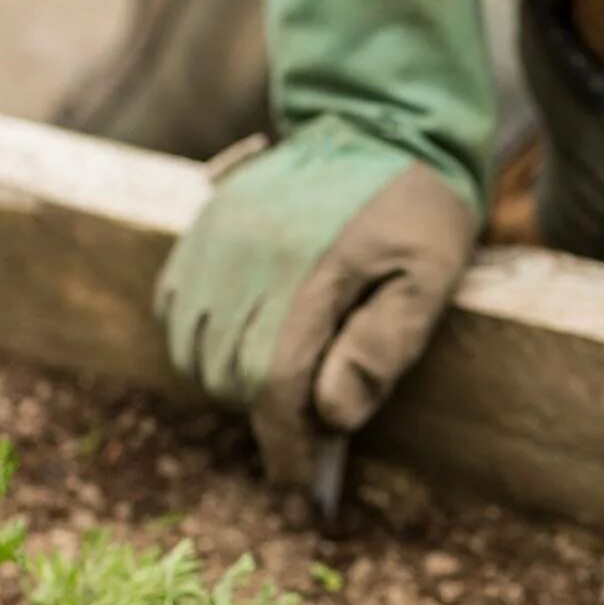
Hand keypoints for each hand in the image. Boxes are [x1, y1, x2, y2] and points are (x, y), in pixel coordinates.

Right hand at [157, 116, 476, 483]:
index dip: (286, 446)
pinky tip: (247, 338)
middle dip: (267, 411)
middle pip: (230, 374)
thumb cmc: (416, 213)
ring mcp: (214, 235)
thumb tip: (331, 416)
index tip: (301, 481)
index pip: (275, 386)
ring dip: (231, 379)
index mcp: (309, 275)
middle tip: (313, 415)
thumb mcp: (428, 281)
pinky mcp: (200, 223)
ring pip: (194, 346)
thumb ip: (382, 348)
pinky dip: (202, 339)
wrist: (382, 123)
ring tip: (286, 374)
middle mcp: (247, 255)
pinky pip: (174, 304)